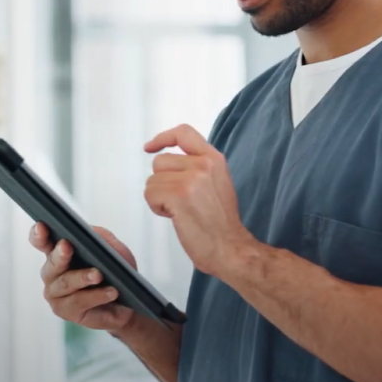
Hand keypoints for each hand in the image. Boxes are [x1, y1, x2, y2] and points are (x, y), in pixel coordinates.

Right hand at [30, 222, 136, 332]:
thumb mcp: (113, 249)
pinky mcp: (65, 311)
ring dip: (83, 277)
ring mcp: (56, 293)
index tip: (42, 226)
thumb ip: (100, 238)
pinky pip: (78, 301)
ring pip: (66, 282)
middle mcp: (52, 273)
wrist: (126, 304)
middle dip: (60, 254)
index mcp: (59, 253)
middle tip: (67, 246)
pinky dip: (96, 295)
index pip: (42, 241)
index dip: (38, 234)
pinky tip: (110, 292)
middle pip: (52, 262)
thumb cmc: (115, 274)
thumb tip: (89, 233)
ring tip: (99, 274)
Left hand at [144, 124, 255, 276]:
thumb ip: (198, 168)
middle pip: (160, 162)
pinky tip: (176, 217)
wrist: (230, 248)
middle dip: (162, 182)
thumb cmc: (221, 224)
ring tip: (180, 210)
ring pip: (152, 180)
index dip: (163, 138)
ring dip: (160, 198)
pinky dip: (157, 208)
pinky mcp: (179, 194)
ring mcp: (191, 178)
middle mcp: (203, 164)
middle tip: (181, 201)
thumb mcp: (217, 184)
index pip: (184, 133)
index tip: (150, 147)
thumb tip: (172, 165)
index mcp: (214, 159)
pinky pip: (150, 194)